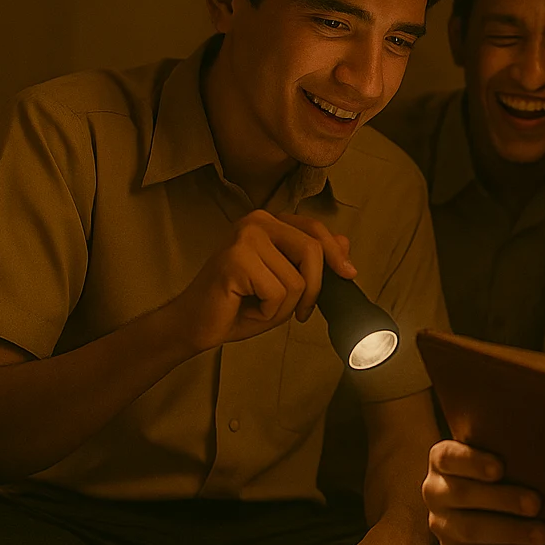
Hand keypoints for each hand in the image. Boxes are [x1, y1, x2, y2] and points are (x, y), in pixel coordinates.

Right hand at [169, 210, 354, 353]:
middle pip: (312, 250)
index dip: (336, 253)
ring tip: (258, 308)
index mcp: (268, 222)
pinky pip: (278, 293)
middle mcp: (257, 221)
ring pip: (296, 279)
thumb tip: (345, 242)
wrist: (195, 323)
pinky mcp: (236, 259)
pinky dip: (268, 313)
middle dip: (314, 289)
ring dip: (283, 308)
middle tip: (300, 312)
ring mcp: (245, 237)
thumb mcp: (284, 282)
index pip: (315, 230)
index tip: (349, 274)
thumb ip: (310, 260)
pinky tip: (247, 310)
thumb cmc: (238, 304)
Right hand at [422, 440, 544, 544]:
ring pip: (469, 531)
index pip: (449, 457)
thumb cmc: (504, 469)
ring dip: (510, 533)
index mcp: (443, 459)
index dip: (472, 462)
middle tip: (537, 504)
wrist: (488, 504)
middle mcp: (434, 490)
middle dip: (502, 500)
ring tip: (543, 534)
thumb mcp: (501, 450)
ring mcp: (440, 524)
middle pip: (462, 496)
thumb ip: (511, 443)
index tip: (500, 468)